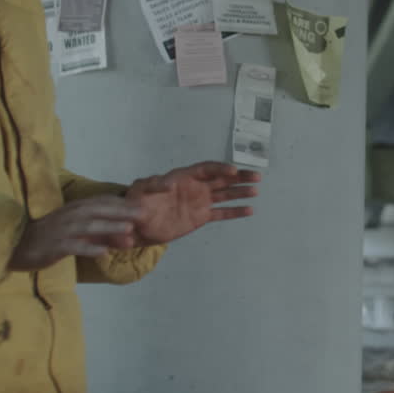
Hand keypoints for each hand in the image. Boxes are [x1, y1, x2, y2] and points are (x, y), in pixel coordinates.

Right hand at [8, 196, 142, 270]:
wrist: (18, 247)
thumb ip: (103, 235)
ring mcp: (62, 230)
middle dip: (123, 211)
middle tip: (144, 214)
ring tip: (128, 230)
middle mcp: (70, 216)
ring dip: (110, 227)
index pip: (103, 202)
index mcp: (76, 209)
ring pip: (89, 226)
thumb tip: (129, 238)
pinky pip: (73, 246)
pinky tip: (102, 253)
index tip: (145, 204)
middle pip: (99, 210)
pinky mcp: (54, 246)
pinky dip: (88, 248)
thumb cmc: (53, 238)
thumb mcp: (80, 234)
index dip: (124, 203)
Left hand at [125, 161, 260, 244]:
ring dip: (240, 192)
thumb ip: (152, 185)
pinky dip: (235, 212)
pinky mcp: (201, 217)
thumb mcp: (140, 189)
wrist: (137, 224)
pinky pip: (221, 213)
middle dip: (239, 177)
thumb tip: (165, 183)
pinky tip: (249, 210)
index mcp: (183, 176)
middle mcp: (195, 187)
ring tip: (256, 190)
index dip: (220, 168)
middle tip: (256, 176)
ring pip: (225, 195)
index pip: (206, 169)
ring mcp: (200, 202)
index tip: (233, 171)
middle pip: (221, 179)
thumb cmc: (137, 202)